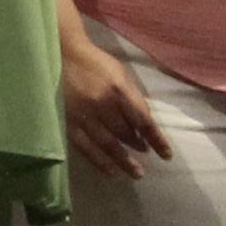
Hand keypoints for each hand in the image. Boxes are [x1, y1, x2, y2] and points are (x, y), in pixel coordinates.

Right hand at [60, 28, 168, 179]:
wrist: (59, 53)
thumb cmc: (94, 63)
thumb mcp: (120, 73)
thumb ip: (132, 98)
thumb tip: (143, 125)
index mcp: (119, 90)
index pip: (144, 121)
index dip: (157, 140)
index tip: (166, 155)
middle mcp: (103, 104)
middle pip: (126, 134)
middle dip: (138, 146)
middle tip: (144, 153)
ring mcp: (83, 115)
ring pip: (108, 144)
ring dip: (124, 160)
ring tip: (136, 172)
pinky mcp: (67, 122)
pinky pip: (86, 147)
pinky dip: (100, 161)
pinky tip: (111, 171)